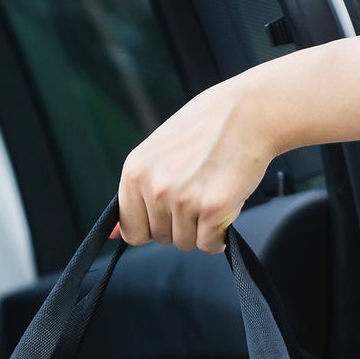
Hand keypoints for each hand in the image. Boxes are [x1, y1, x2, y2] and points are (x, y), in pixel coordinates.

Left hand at [115, 78, 276, 253]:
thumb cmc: (206, 130)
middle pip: (160, 239)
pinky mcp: (212, 209)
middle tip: (197, 193)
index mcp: (135, 172)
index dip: (152, 226)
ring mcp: (183, 200)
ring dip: (201, 229)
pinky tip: (225, 208)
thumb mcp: (158, 154)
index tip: (168, 214)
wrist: (248, 113)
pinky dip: (219, 235)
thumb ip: (137, 193)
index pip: (131, 230)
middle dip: (180, 225)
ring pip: (186, 243)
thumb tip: (112, 234)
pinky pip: (209, 245)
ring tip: (211, 194)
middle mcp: (155, 188)